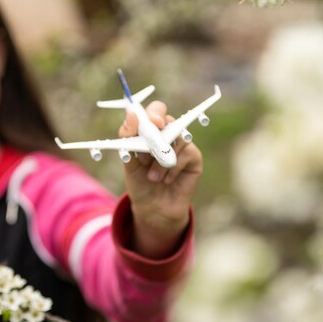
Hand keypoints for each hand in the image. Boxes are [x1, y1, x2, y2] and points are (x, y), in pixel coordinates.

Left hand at [119, 101, 202, 259]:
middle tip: (155, 130)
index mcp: (148, 132)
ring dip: (161, 159)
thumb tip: (132, 116)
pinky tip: (166, 180)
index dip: (151, 112)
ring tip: (153, 177)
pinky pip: (186, 154)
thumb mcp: (129, 163)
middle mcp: (166, 135)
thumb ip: (129, 140)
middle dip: (159, 123)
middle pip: (166, 116)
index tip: (146, 120)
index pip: (151, 112)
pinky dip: (173, 168)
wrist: (154, 209)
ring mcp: (181, 145)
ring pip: (175, 138)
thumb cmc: (140, 183)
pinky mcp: (193, 158)